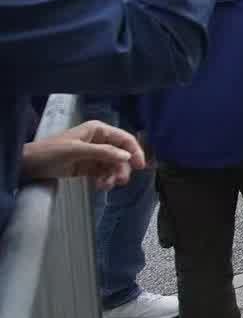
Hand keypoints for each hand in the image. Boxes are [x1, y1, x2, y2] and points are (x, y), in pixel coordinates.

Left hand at [20, 121, 145, 189]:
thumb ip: (103, 152)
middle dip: (121, 168)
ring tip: (105, 187)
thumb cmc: (51, 152)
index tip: (140, 166)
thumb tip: (127, 156)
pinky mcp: (87, 168)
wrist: (28, 165)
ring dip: (112, 176)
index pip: (124, 139)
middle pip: (121, 154)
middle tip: (120, 181)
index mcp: (98, 131)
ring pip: (113, 166)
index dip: (134, 151)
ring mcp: (94, 155)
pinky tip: (100, 186)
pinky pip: (103, 174)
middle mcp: (99, 141)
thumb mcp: (77, 151)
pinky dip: (104, 180)